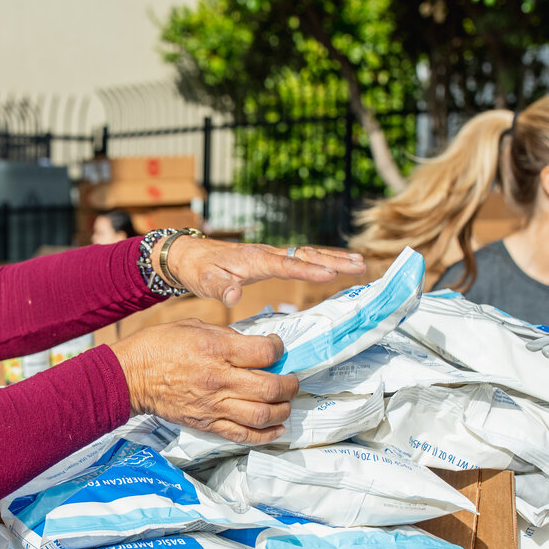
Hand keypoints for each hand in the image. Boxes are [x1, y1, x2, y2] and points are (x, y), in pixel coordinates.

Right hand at [108, 320, 298, 443]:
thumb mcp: (194, 326)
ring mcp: (213, 406)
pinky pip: (243, 435)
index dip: (279, 348)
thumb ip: (227, 336)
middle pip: (270, 388)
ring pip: (263, 415)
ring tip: (285, 402)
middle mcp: (218, 380)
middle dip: (290, 384)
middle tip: (291, 379)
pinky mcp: (207, 424)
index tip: (277, 347)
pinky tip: (276, 427)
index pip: (264, 352)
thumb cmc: (159, 346)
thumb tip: (254, 345)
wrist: (130, 377)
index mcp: (215, 350)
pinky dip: (265, 434)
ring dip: (283, 410)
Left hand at [163, 237, 366, 306]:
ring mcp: (269, 255)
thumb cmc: (197, 270)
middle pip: (305, 254)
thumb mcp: (204, 281)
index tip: (331, 273)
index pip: (287, 264)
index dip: (309, 269)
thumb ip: (221, 288)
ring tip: (359, 263)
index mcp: (254, 259)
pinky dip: (320, 260)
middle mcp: (266, 253)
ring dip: (333, 257)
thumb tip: (236, 296)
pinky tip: (335, 264)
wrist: (187, 256)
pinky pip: (300, 258)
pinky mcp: (269, 259)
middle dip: (334, 259)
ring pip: (306, 254)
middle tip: (360, 264)